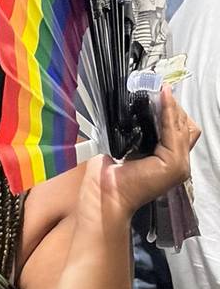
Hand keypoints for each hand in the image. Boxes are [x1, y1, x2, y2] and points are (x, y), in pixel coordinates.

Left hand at [78, 87, 199, 225]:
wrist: (103, 197)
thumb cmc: (109, 177)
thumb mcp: (126, 149)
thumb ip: (139, 134)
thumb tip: (141, 111)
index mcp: (168, 160)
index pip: (180, 129)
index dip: (171, 111)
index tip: (158, 93)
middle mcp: (178, 163)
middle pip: (186, 125)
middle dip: (172, 107)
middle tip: (156, 91)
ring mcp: (179, 165)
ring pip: (183, 126)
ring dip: (170, 107)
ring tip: (158, 92)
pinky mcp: (173, 164)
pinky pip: (174, 131)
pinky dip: (169, 112)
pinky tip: (162, 98)